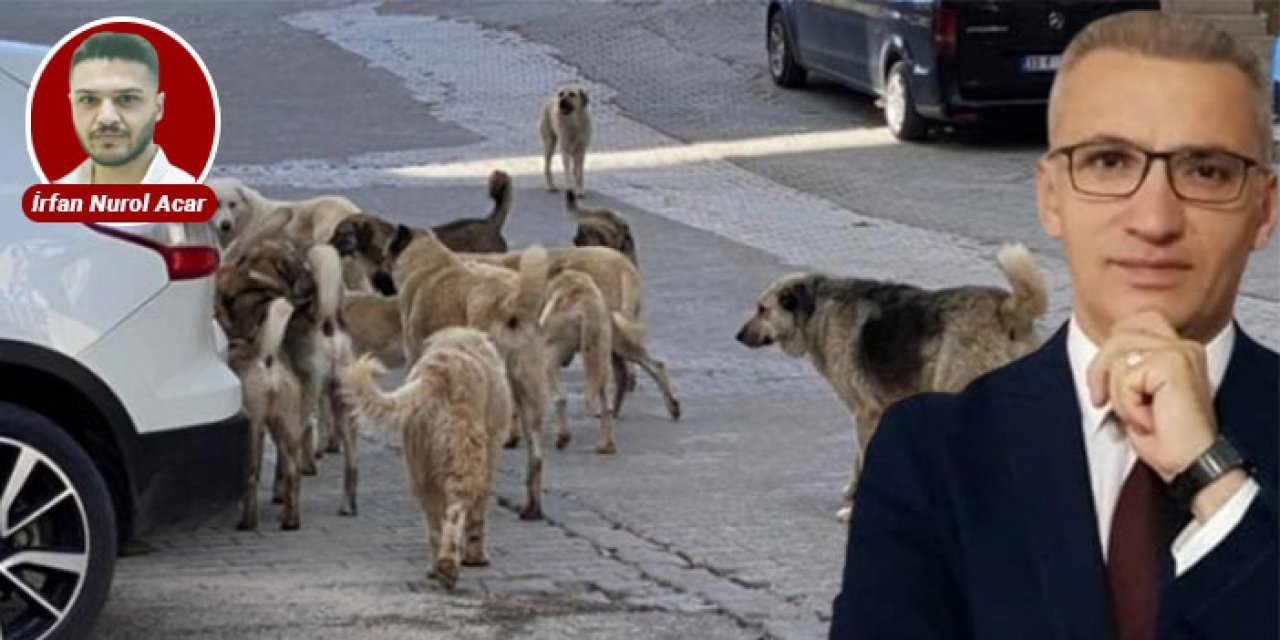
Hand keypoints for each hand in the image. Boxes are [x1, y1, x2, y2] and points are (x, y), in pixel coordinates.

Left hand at [1086, 311, 1216, 482]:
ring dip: (1119, 396)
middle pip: (1119, 334)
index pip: (1130, 325)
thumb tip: (1098, 358)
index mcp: (1178, 348)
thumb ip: (1126, 368)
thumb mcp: (1138, 395)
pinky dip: (1128, 405)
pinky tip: (1149, 420)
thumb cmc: (1168, 438)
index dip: (1110, 354)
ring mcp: (1180, 351)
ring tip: (1140, 415)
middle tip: (1105, 402)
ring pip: (1118, 355)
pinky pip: (1125, 376)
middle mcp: (1184, 345)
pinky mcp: (1172, 363)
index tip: (1104, 387)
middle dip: (1101, 371)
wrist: (1192, 465)